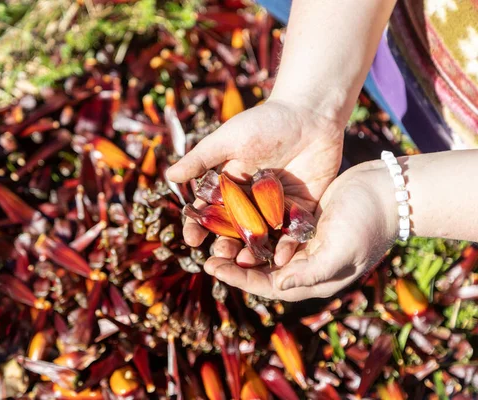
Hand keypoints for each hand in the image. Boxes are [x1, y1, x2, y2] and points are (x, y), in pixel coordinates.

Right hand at [166, 97, 344, 265]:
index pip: (209, 211)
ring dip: (253, 250)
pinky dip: (286, 244)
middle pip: (233, 230)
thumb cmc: (264, 122)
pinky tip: (280, 257)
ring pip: (261, 235)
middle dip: (225, 245)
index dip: (198, 226)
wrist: (309, 113)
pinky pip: (292, 231)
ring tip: (246, 263)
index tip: (192, 239)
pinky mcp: (301, 208)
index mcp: (229, 186)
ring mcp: (275, 207)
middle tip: (220, 257)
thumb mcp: (228, 139)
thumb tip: (169, 175)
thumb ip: (201, 159)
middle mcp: (250, 201)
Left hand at [203, 160, 398, 301]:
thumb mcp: (341, 250)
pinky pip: (273, 229)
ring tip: (215, 236)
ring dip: (240, 244)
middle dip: (233, 262)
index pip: (268, 286)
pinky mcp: (304, 222)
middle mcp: (306, 265)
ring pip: (264, 249)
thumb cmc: (367, 222)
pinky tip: (236, 216)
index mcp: (314, 279)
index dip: (238, 278)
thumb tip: (278, 286)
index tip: (211, 267)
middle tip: (206, 253)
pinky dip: (255, 226)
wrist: (389, 191)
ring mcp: (305, 244)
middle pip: (261, 270)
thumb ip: (310, 272)